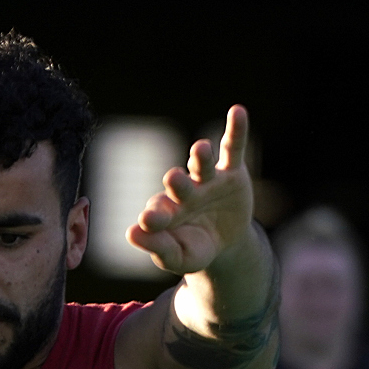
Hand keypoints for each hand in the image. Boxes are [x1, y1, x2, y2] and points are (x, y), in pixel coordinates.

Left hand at [127, 106, 256, 277]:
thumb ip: (159, 248)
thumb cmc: (194, 248)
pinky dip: (237, 130)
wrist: (224, 242)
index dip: (153, 217)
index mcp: (167, 212)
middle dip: (178, 182)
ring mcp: (207, 180)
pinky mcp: (231, 172)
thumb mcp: (179, 256)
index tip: (147, 221)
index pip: (157, 212)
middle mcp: (184, 192)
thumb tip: (130, 234)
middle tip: (173, 178)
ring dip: (201, 156)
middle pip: (179, 184)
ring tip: (201, 148)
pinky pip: (233, 148)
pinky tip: (238, 112)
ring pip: (202, 164)